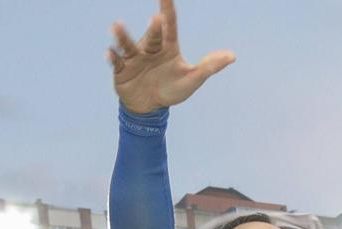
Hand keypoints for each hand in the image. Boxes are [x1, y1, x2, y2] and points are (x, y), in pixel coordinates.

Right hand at [109, 0, 233, 114]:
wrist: (149, 107)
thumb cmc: (171, 89)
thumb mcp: (192, 79)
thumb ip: (210, 66)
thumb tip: (232, 56)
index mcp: (167, 47)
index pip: (169, 25)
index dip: (168, 10)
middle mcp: (150, 49)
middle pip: (152, 36)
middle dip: (154, 28)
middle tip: (157, 19)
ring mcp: (134, 58)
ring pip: (128, 45)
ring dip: (123, 36)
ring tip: (117, 25)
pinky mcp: (122, 70)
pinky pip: (116, 62)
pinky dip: (112, 58)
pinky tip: (109, 53)